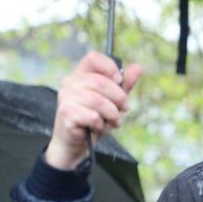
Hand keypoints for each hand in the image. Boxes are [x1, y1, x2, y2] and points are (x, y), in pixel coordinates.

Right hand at [44, 51, 141, 170]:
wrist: (76, 143)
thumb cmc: (93, 120)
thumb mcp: (112, 101)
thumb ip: (123, 85)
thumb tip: (137, 67)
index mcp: (80, 75)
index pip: (93, 58)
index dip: (110, 68)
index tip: (120, 82)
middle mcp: (70, 82)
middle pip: (100, 81)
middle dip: (119, 98)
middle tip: (124, 110)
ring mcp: (66, 97)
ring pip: (98, 101)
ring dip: (112, 114)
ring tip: (113, 122)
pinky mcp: (66, 113)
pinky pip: (93, 116)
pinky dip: (102, 125)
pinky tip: (99, 127)